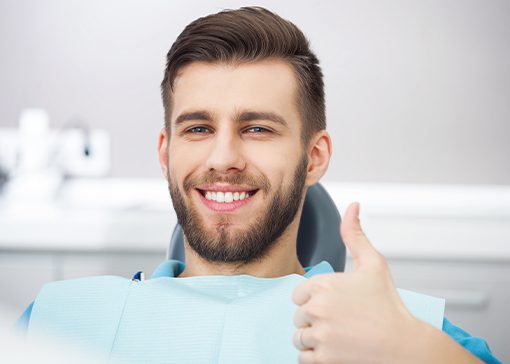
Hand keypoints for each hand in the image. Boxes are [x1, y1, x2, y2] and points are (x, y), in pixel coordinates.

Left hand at [291, 202, 421, 362]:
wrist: (404, 346)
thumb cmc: (388, 305)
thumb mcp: (373, 264)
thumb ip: (355, 234)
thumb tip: (353, 206)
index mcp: (322, 284)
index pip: (298, 295)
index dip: (315, 300)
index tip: (335, 305)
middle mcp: (316, 309)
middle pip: (299, 316)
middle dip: (315, 320)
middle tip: (341, 322)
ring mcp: (319, 335)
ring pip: (299, 337)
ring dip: (314, 338)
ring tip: (339, 336)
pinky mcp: (323, 359)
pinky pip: (302, 358)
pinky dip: (315, 356)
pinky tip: (335, 350)